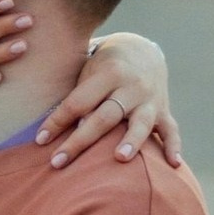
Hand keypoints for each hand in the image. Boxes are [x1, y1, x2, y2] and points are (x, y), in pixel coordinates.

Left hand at [36, 33, 180, 168]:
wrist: (141, 49)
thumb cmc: (102, 65)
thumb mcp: (87, 71)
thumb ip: (78, 96)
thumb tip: (56, 130)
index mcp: (107, 73)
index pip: (77, 102)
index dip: (57, 121)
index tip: (39, 141)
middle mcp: (130, 86)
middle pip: (104, 117)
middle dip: (80, 141)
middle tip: (57, 162)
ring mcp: (150, 100)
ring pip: (140, 122)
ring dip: (131, 140)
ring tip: (120, 158)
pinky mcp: (164, 111)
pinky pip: (171, 130)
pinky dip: (173, 147)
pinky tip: (174, 165)